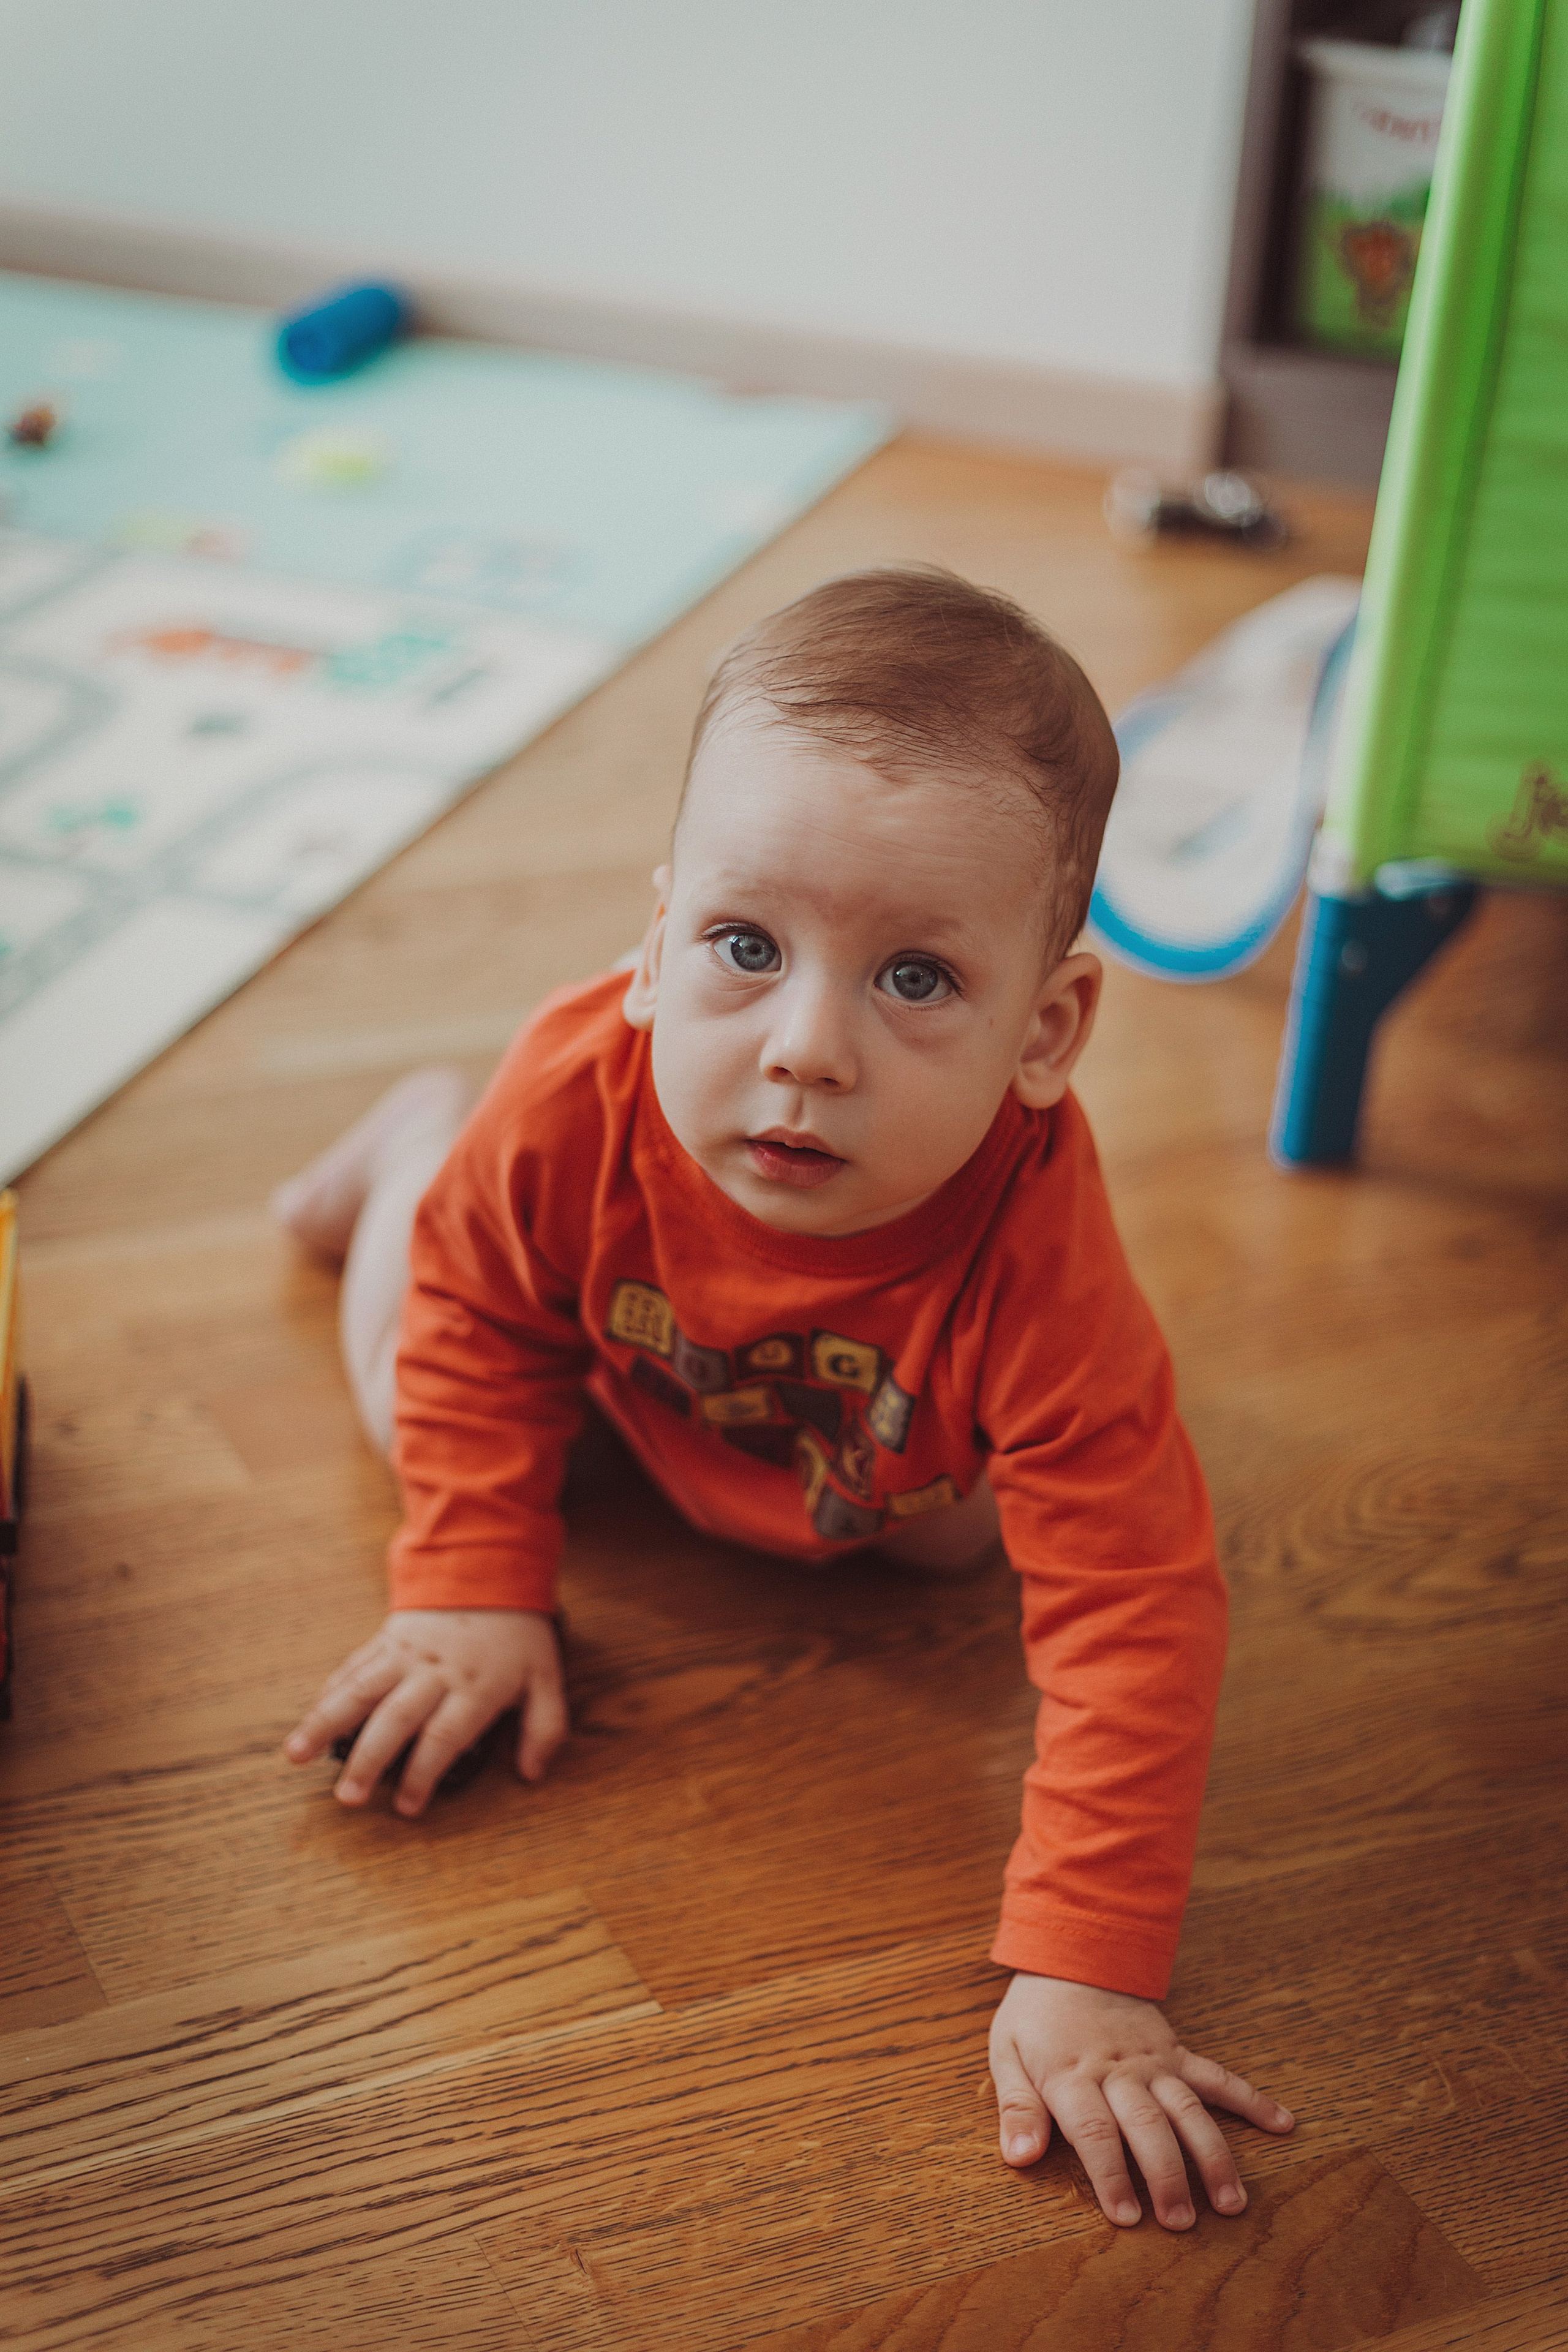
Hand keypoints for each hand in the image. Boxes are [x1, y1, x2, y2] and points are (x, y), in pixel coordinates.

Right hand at [283, 1609, 566, 1816]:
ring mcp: (405, 1652)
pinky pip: (353, 1666)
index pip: (444, 1736)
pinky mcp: (386, 1638)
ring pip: (360, 1689)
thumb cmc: (519, 1635)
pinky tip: (310, 1718)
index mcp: (476, 1686)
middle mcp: (435, 1671)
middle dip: (368, 1760)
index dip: (423, 1774)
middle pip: (395, 1718)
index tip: (407, 1807)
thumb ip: (545, 1729)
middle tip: (347, 1797)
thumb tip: (532, 1774)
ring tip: (296, 1755)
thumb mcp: (547, 1679)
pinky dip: (329, 1692)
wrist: (492, 1569)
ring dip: (326, 1723)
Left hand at [988, 1972, 1293, 2228]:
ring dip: (1211, 2155)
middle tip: (1182, 2223)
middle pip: (1147, 2127)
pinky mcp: (1176, 2053)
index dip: (1111, 2174)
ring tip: (1232, 2202)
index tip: (1126, 2217)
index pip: (1095, 2131)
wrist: (1071, 1955)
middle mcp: (1119, 2072)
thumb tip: (1018, 2157)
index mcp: (1072, 2075)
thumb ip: (1016, 2106)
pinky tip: (1282, 2124)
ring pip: (1188, 2110)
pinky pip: (1217, 2077)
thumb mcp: (1007, 2052)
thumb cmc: (1036, 2015)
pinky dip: (1251, 2100)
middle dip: (1166, 2175)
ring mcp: (1153, 2063)